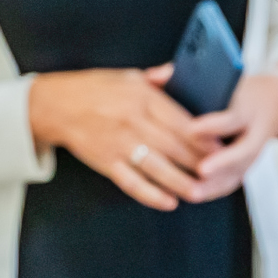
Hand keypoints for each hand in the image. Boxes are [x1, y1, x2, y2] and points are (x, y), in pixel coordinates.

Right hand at [28, 65, 213, 210]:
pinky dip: (151, 194)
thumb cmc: (95, 89)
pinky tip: (168, 202)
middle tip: (219, 174)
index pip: (181, 121)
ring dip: (181, 183)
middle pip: (174, 146)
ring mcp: (119, 144)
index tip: (221, 148)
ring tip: (200, 193)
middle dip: (199, 163)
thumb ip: (157, 80)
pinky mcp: (106, 162)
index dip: (204, 138)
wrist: (56, 105)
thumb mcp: (128, 76)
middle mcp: (133, 121)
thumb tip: (179, 75)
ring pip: (157, 168)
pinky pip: (132, 182)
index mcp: (143, 98)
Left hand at [186, 71, 277, 201]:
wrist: (275, 103)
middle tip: (201, 171)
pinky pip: (231, 182)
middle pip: (241, 152)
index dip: (213, 125)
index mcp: (247, 107)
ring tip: (191, 191)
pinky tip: (192, 195)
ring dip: (215, 184)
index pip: (232, 117)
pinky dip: (213, 190)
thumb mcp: (221, 75)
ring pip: (237, 172)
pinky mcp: (247, 166)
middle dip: (221, 163)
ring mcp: (253, 153)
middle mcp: (254, 133)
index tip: (192, 130)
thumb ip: (185, 74)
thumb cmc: (238, 89)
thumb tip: (152, 77)